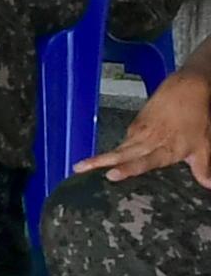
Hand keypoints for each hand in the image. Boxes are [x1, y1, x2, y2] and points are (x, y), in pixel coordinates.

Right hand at [80, 70, 210, 187]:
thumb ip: (203, 167)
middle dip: (99, 162)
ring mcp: (139, 132)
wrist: (186, 88)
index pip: (144, 161)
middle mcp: (148, 141)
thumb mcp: (204, 145)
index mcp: (165, 148)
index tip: (111, 175)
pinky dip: (115, 152)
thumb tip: (208, 186)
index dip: (128, 169)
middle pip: (121, 154)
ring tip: (81, 167)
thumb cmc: (196, 117)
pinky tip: (109, 159)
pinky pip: (124, 142)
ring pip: (119, 148)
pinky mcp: (136, 125)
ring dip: (100, 157)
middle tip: (78, 168)